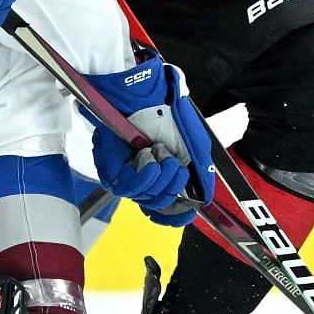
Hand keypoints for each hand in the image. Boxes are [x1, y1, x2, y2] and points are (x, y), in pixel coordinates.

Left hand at [85, 56, 214, 225]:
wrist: (149, 99)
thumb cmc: (168, 117)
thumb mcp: (195, 146)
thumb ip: (201, 174)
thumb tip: (203, 199)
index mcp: (163, 175)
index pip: (166, 208)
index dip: (176, 214)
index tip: (189, 211)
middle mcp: (144, 180)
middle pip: (158, 204)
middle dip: (172, 186)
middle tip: (174, 163)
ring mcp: (126, 177)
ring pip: (144, 197)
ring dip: (159, 176)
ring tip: (160, 152)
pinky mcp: (111, 173)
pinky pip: (128, 188)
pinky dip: (143, 174)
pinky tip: (147, 157)